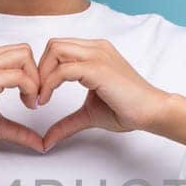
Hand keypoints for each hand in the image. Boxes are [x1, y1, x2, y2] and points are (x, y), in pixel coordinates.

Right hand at [0, 43, 44, 151]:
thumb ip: (19, 129)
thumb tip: (40, 144)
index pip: (18, 53)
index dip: (32, 73)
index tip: (32, 97)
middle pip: (25, 50)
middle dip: (37, 74)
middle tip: (35, 98)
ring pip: (24, 56)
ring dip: (35, 80)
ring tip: (30, 102)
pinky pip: (18, 75)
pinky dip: (30, 89)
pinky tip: (26, 105)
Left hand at [35, 38, 171, 151]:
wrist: (151, 112)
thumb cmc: (126, 109)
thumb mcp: (88, 115)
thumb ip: (66, 123)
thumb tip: (47, 140)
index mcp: (94, 52)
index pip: (58, 48)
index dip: (44, 68)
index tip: (39, 94)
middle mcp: (95, 49)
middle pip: (53, 45)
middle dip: (38, 69)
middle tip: (35, 95)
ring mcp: (97, 56)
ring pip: (55, 51)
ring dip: (41, 75)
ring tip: (39, 98)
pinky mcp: (98, 69)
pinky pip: (63, 70)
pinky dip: (49, 84)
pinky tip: (46, 101)